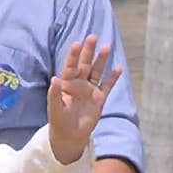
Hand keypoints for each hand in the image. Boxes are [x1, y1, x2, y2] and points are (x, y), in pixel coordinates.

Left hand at [44, 33, 117, 162]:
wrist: (69, 135)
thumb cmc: (59, 120)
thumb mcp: (54, 108)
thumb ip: (54, 94)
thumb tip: (54, 78)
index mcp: (66, 83)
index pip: (70, 66)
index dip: (73, 55)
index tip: (77, 43)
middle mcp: (79, 83)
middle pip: (84, 64)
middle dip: (88, 51)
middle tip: (93, 37)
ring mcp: (90, 90)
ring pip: (96, 71)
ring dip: (101, 60)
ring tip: (107, 47)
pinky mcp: (99, 98)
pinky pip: (107, 86)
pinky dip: (113, 78)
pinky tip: (118, 68)